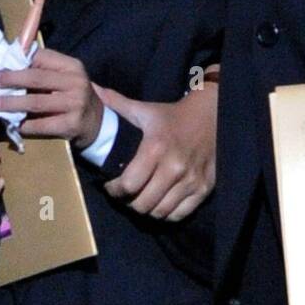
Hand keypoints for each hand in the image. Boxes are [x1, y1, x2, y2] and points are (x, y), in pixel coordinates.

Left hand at [0, 49, 103, 149]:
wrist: (97, 122)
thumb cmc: (73, 95)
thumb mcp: (65, 77)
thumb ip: (44, 69)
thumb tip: (10, 61)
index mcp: (72, 66)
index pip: (42, 57)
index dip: (20, 59)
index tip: (1, 63)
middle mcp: (75, 83)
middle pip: (37, 78)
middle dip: (12, 79)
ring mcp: (75, 104)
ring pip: (36, 102)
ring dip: (13, 103)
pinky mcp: (70, 125)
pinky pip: (41, 125)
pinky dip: (24, 125)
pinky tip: (13, 124)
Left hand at [100, 78, 217, 219]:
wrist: (211, 116)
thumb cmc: (172, 116)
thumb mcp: (144, 110)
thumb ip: (117, 103)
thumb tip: (93, 90)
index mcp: (156, 147)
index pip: (129, 185)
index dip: (115, 190)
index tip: (111, 185)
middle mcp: (174, 167)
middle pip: (142, 204)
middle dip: (129, 202)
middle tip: (125, 195)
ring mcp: (191, 180)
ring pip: (160, 212)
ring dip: (147, 209)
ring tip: (141, 199)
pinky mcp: (203, 189)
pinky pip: (179, 214)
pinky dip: (166, 214)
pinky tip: (160, 202)